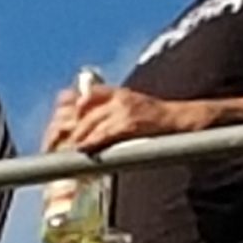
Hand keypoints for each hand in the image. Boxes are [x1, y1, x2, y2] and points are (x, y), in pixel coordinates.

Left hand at [48, 84, 201, 152]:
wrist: (182, 120)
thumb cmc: (159, 119)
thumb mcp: (135, 106)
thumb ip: (115, 111)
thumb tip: (93, 128)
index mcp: (119, 93)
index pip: (87, 96)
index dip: (72, 110)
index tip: (64, 125)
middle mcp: (119, 97)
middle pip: (85, 112)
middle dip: (71, 129)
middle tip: (60, 143)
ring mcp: (125, 109)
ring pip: (92, 124)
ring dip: (79, 138)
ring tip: (71, 150)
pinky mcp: (131, 123)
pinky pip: (105, 133)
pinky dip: (93, 142)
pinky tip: (84, 149)